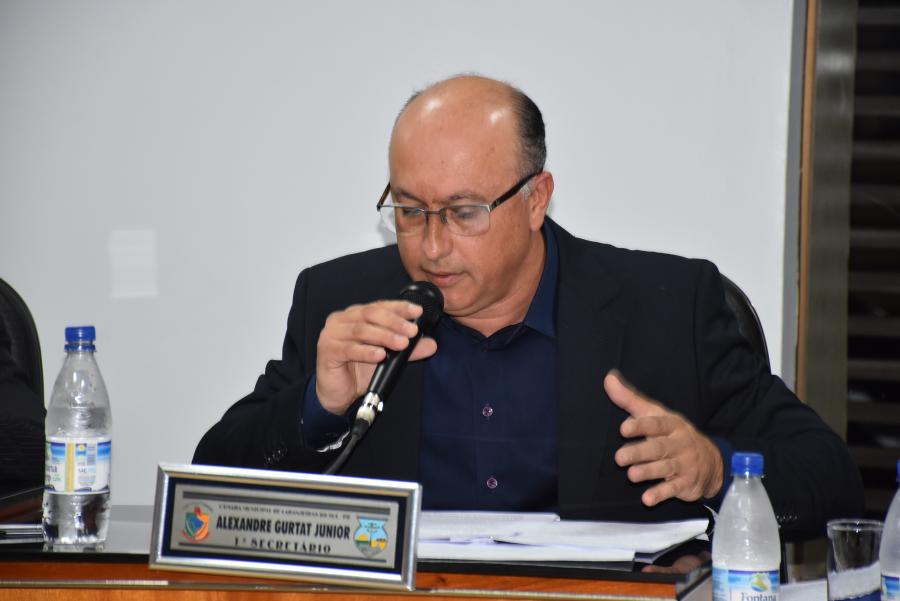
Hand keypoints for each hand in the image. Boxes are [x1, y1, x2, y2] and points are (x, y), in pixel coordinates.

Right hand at [315, 300, 436, 414]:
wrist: (339, 393)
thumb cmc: (359, 370)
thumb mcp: (388, 358)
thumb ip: (408, 349)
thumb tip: (431, 344)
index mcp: (356, 315)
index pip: (379, 306)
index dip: (399, 307)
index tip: (417, 312)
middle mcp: (342, 319)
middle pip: (370, 314)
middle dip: (394, 322)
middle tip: (412, 331)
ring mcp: (332, 334)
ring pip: (361, 330)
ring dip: (384, 336)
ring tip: (401, 344)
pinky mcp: (327, 350)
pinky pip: (349, 349)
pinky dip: (366, 351)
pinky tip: (380, 355)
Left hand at [605, 370, 722, 505]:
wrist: (711, 461)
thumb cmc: (673, 434)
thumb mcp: (655, 414)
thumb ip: (630, 399)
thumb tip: (609, 379)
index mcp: (670, 425)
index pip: (655, 424)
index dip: (640, 426)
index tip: (624, 428)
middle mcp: (678, 444)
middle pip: (658, 448)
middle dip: (639, 453)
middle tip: (619, 457)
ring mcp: (683, 464)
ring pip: (664, 468)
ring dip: (647, 472)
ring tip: (631, 476)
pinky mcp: (685, 484)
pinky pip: (673, 489)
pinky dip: (660, 494)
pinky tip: (647, 499)